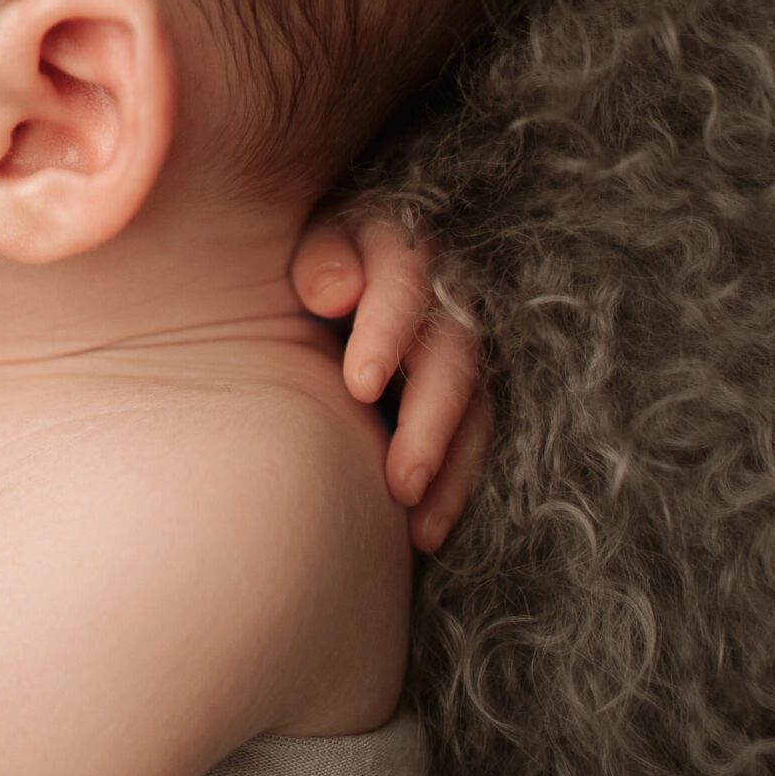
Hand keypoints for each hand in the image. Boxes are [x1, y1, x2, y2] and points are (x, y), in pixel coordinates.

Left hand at [290, 211, 489, 554]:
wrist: (323, 274)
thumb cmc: (302, 260)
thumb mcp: (303, 245)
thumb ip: (320, 261)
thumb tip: (332, 294)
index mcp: (397, 249)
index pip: (402, 284)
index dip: (385, 333)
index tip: (358, 385)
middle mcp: (442, 299)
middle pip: (451, 359)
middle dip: (428, 423)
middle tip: (401, 480)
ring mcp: (456, 349)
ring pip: (472, 411)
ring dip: (450, 471)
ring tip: (419, 528)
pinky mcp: (458, 394)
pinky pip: (468, 441)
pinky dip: (451, 487)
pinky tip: (426, 530)